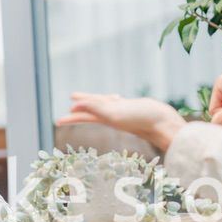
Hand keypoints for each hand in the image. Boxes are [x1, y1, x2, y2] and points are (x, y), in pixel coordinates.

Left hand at [57, 92, 186, 150]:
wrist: (163, 123)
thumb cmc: (140, 119)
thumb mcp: (113, 113)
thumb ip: (94, 108)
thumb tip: (73, 106)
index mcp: (106, 117)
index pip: (84, 116)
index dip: (71, 117)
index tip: (58, 121)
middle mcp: (113, 115)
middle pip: (93, 107)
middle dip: (82, 104)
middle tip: (71, 98)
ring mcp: (124, 111)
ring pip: (107, 103)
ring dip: (97, 100)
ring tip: (89, 98)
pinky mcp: (135, 107)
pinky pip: (121, 102)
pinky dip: (115, 99)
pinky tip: (116, 98)